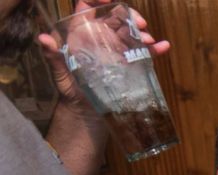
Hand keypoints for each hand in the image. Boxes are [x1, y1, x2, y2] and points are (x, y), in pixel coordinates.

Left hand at [35, 1, 170, 113]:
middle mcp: (101, 37)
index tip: (109, 0)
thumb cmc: (70, 89)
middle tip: (140, 24)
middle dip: (130, 15)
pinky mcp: (129, 63)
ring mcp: (117, 49)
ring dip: (143, 33)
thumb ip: (52, 55)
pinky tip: (164, 46)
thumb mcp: (60, 72)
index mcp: (82, 33)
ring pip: (132, 32)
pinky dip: (156, 48)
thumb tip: (42, 38)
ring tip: (148, 41)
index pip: (88, 7)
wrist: (87, 110)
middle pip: (116, 17)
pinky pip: (144, 52)